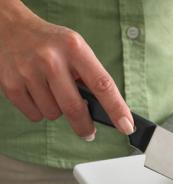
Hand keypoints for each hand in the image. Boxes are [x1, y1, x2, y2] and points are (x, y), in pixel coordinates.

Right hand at [0, 1, 133, 139]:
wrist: (9, 27)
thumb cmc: (51, 43)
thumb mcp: (76, 49)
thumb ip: (90, 76)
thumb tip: (106, 111)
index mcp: (74, 49)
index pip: (102, 84)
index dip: (117, 109)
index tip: (126, 126)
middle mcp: (51, 59)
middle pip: (74, 108)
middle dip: (85, 126)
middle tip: (89, 133)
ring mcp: (28, 71)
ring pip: (54, 114)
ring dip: (58, 111)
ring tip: (52, 92)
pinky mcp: (10, 84)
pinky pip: (35, 115)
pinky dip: (39, 111)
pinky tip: (37, 93)